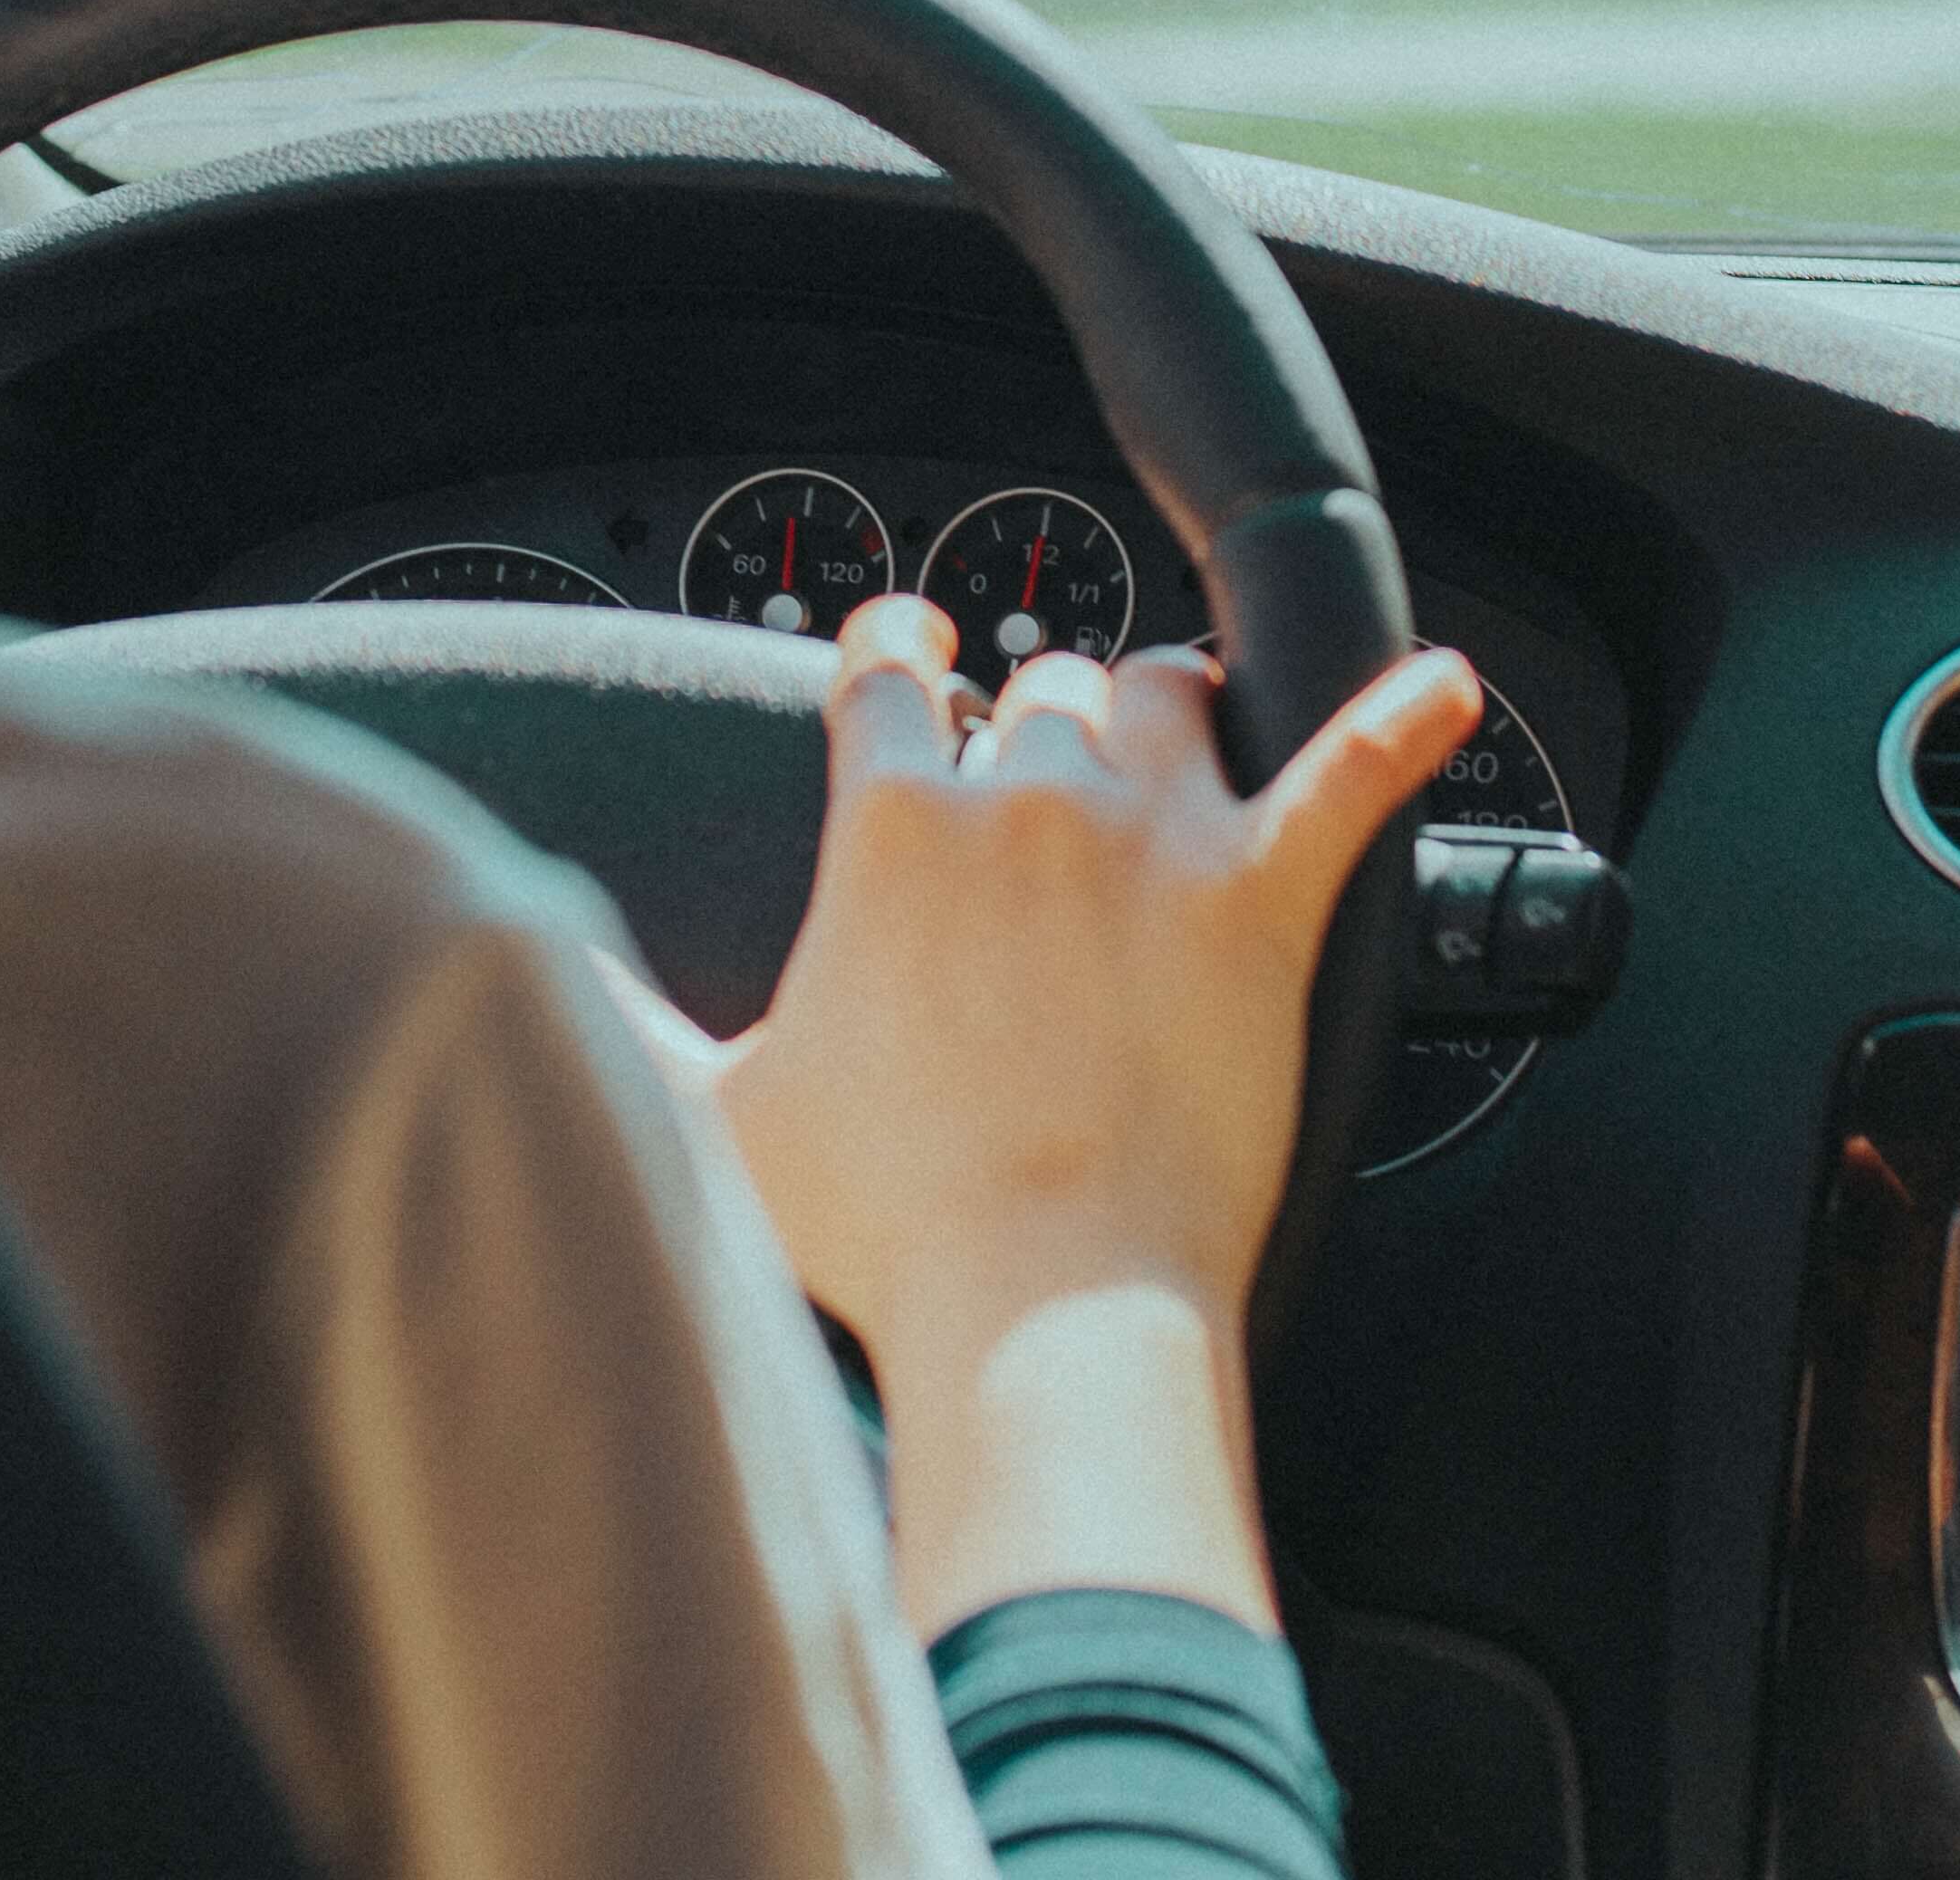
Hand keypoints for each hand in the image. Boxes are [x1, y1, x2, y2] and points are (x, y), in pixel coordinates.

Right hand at [703, 595, 1476, 1630]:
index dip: (895, 655)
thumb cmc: (883, 1225)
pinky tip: (1448, 686)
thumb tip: (512, 968)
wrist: (1041, 1306)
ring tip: (1180, 732)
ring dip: (1168, 708)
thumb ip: (615, 1017)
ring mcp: (1154, 836)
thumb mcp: (706, 1111)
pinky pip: (1351, 773)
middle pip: (1036, 684)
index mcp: (891, 828)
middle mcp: (1022, 798)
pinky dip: (1406, 720)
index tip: (907, 653)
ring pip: (1165, 693)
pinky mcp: (1265, 898)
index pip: (883, 672)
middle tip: (1045, 777)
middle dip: (1038, 718)